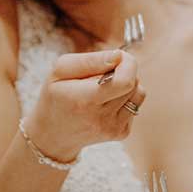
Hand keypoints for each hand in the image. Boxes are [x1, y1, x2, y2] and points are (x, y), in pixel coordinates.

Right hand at [24, 49, 143, 160]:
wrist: (53, 134)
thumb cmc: (55, 97)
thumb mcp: (61, 70)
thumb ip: (89, 60)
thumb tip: (118, 56)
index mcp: (84, 100)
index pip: (124, 81)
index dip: (127, 63)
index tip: (116, 58)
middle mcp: (101, 117)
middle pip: (133, 83)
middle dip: (125, 70)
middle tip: (105, 72)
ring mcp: (113, 128)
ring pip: (138, 93)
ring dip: (126, 84)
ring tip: (105, 87)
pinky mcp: (121, 133)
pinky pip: (135, 105)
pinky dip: (125, 98)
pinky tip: (107, 101)